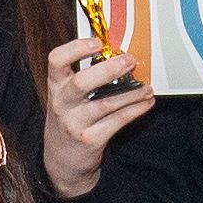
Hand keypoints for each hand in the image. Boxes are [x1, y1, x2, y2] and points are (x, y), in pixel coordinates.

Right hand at [40, 36, 154, 192]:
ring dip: (131, 93)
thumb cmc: (70, 119)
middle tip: (130, 61)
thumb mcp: (66, 97)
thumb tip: (116, 54)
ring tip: (146, 87)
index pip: (56, 60)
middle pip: (82, 82)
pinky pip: (117, 121)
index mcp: (55, 86)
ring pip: (106, 103)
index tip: (97, 42)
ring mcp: (75, 123)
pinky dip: (136, 110)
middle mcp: (62, 103)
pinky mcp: (90, 140)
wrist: (61, 160)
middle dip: (109, 69)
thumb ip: (82, 76)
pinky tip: (146, 103)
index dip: (75, 48)